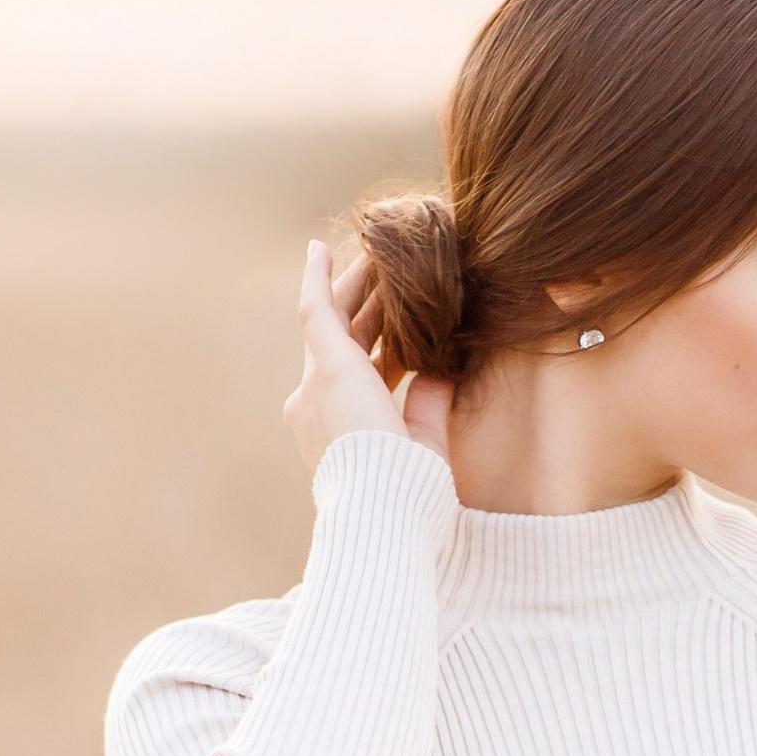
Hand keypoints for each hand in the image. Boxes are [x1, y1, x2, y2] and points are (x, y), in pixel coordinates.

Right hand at [284, 238, 456, 478]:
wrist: (385, 506)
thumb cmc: (407, 492)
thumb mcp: (423, 441)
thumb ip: (427, 403)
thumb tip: (440, 369)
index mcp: (338, 430)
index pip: (356, 378)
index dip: (375, 350)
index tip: (395, 332)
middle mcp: (316, 405)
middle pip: (341, 342)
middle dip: (363, 308)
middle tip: (383, 276)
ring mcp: (315, 385)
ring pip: (333, 321)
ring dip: (353, 287)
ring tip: (373, 254)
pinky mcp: (326, 367)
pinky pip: (317, 310)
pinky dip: (318, 278)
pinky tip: (320, 249)